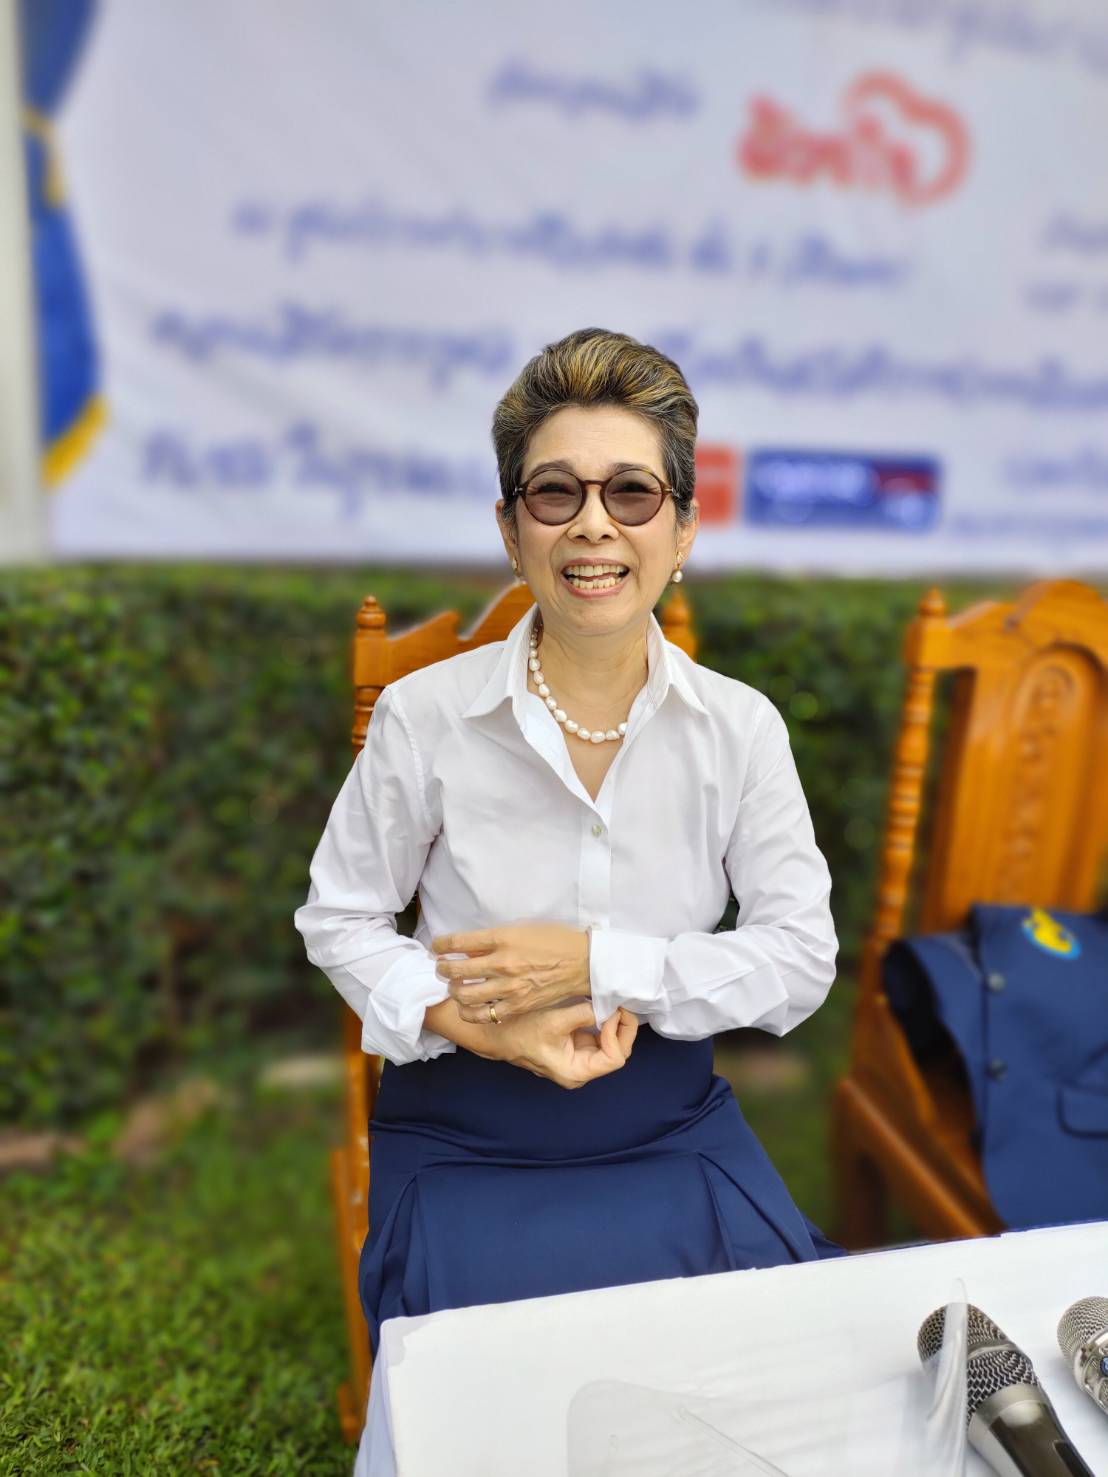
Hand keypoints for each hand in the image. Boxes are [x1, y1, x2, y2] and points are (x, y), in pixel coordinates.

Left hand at [431, 922, 589, 1023]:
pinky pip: (484, 1015)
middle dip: (442, 969)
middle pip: (455, 970)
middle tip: (442, 968)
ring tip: (455, 987)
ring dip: (453, 990)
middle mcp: (502, 963)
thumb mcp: (522, 929)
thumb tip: (468, 948)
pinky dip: (471, 1012)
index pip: (458, 942)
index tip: (436, 946)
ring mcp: (508, 988)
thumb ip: (494, 939)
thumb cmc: (555, 940)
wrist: (583, 963)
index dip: (440, 944)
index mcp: (502, 938)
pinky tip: (469, 1006)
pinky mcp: (517, 1006)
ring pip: (464, 995)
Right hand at [492, 1001, 638, 1089]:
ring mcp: (578, 1060)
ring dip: (613, 1025)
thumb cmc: (520, 1031)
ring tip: (610, 1004)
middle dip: (621, 1029)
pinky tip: (600, 1008)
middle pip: (617, 1053)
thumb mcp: (554, 1020)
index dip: (617, 1034)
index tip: (611, 1012)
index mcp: (576, 1071)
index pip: (614, 1059)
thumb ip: (584, 1014)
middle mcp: (580, 1070)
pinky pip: (598, 1038)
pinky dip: (603, 1023)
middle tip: (618, 1004)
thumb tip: (608, 1006)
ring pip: (610, 1045)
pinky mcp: (574, 1048)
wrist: (497, 1034)